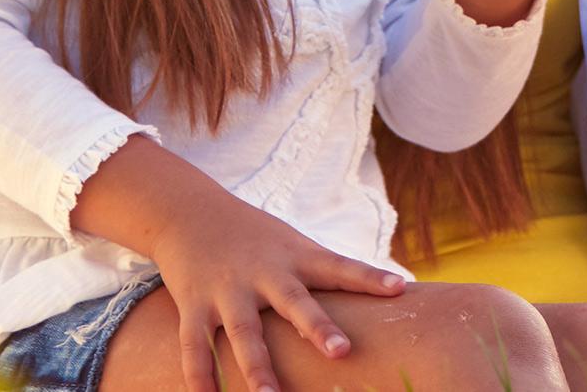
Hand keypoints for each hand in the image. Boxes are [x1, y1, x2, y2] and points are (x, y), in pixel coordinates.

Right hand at [131, 195, 411, 391]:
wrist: (187, 211)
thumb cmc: (255, 237)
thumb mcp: (293, 244)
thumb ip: (330, 272)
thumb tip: (392, 292)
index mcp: (295, 257)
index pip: (339, 267)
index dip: (369, 278)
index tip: (399, 288)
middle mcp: (263, 274)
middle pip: (294, 301)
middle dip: (317, 326)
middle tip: (342, 351)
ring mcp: (226, 291)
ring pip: (243, 332)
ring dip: (257, 367)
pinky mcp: (193, 305)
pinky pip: (195, 345)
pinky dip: (200, 375)